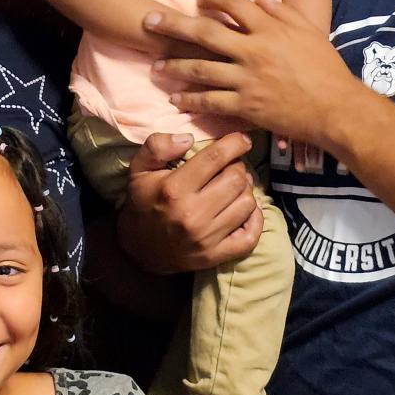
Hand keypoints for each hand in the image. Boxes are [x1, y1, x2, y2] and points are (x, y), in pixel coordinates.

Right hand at [118, 131, 261, 272]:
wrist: (140, 248)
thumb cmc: (143, 203)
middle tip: (231, 167)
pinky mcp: (215, 256)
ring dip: (246, 191)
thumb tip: (188, 138)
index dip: (235, 144)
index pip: (215, 158)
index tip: (242, 140)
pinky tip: (246, 210)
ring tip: (235, 187)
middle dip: (238, 167)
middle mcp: (192, 214)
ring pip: (247, 204)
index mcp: (173, 189)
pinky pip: (250, 237)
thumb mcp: (139, 169)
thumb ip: (157, 146)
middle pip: (236, 179)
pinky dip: (255, 220)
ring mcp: (206, 238)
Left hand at [146, 0, 355, 145]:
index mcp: (269, 29)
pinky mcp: (246, 106)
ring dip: (175, 66)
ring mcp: (246, 80)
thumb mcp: (308, 31)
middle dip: (173, 25)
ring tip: (156, 66)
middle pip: (204, 33)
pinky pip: (211, 102)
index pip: (233, 3)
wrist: (335, 108)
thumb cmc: (325, 68)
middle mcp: (253, 51)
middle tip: (148, 21)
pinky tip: (176, 100)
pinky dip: (191, 100)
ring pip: (201, 69)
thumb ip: (281, 11)